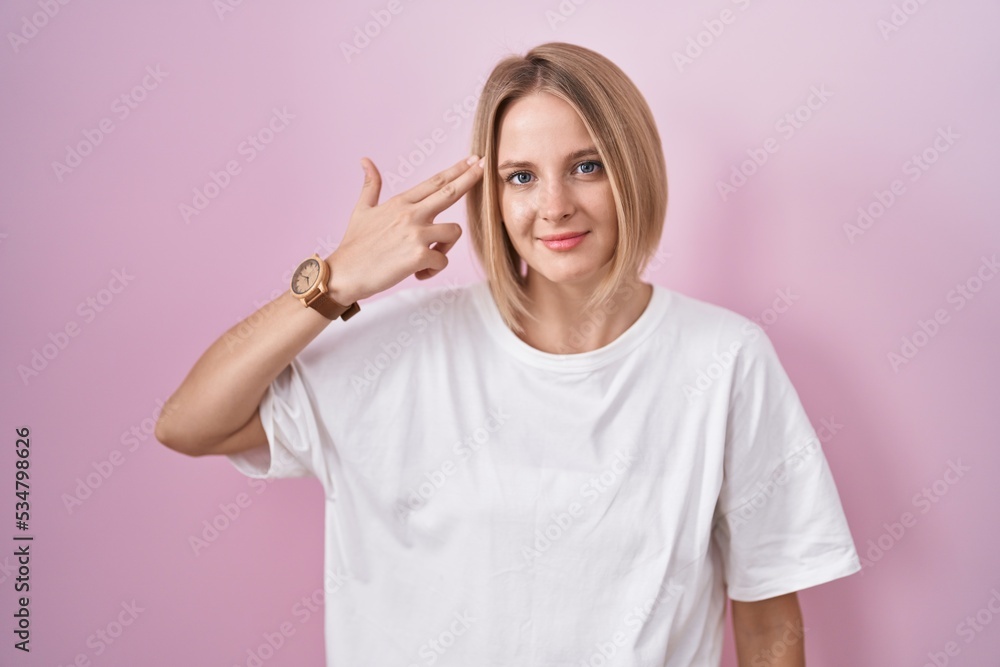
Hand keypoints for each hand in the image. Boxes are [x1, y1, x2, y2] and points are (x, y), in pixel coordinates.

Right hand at [326, 155, 484, 304]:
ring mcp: (416, 234)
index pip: (434, 182)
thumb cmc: (354, 245)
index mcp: (400, 202)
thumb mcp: (362, 210)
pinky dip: (434, 270)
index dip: (456, 169)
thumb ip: (370, 185)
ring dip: (446, 247)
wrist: (344, 273)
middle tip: (484, 168)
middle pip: (449, 192)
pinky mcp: (418, 256)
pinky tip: (418, 273)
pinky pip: (442, 260)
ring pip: (453, 232)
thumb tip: (365, 160)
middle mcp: (411, 214)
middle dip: (470, 178)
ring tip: (427, 258)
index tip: (473, 159)